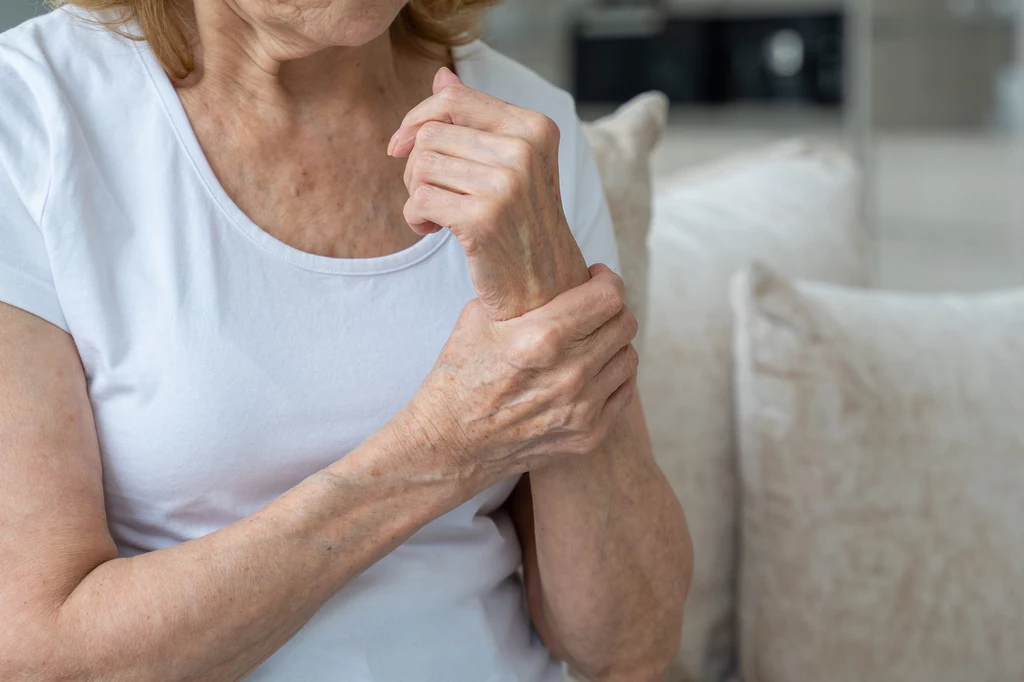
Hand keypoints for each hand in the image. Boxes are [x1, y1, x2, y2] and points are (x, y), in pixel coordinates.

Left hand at [389, 67, 588, 320]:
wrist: (545, 287)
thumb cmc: (520, 224)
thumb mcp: (510, 164)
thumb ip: (477, 119)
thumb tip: (441, 76)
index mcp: (534, 127)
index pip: (452, 99)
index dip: (417, 119)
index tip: (402, 145)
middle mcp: (524, 150)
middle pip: (430, 134)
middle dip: (417, 166)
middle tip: (434, 194)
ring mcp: (506, 184)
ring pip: (421, 165)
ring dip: (416, 193)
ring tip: (439, 213)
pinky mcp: (483, 218)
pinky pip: (419, 200)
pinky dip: (416, 218)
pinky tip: (435, 230)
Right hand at [399, 265, 638, 488]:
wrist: (451, 442)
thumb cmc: (461, 374)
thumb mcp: (479, 318)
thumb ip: (520, 292)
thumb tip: (546, 268)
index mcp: (544, 336)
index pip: (608, 295)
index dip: (606, 280)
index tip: (595, 278)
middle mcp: (570, 372)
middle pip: (624, 323)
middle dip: (611, 309)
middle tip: (593, 308)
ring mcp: (583, 408)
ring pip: (628, 357)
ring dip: (613, 343)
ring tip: (590, 341)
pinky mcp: (589, 435)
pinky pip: (623, 391)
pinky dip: (612, 376)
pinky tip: (592, 371)